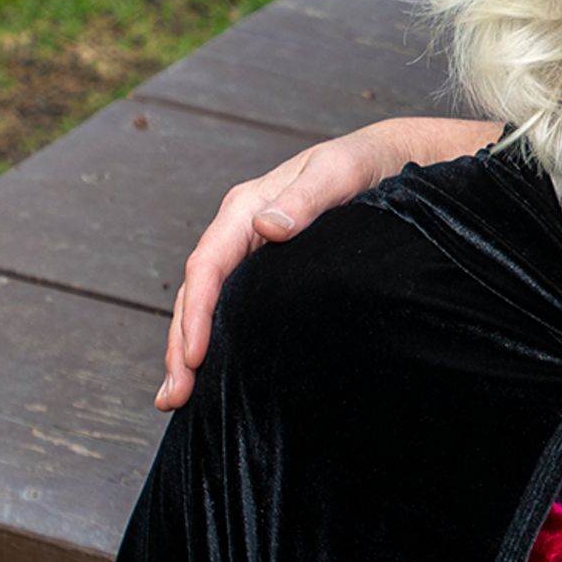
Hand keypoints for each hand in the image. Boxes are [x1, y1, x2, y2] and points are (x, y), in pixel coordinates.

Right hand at [156, 116, 503, 407]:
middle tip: (173, 397)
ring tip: (175, 400)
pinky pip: (232, 308)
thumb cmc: (363, 164)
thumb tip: (266, 227)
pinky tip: (211, 374)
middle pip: (197, 292)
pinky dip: (216, 340)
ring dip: (187, 351)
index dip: (198, 312)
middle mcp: (239, 231)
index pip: (209, 264)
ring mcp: (250, 253)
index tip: (194, 356)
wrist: (387, 161)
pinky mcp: (266, 273)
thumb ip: (306, 198)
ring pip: (207, 305)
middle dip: (180, 345)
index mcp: (246, 208)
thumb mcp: (339, 173)